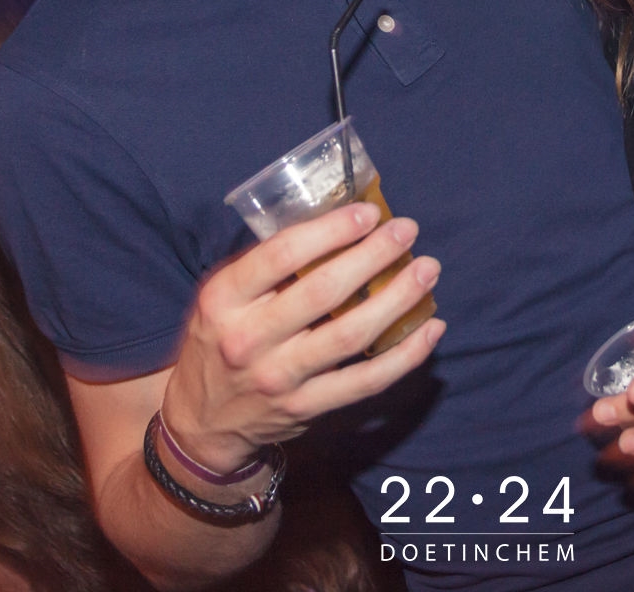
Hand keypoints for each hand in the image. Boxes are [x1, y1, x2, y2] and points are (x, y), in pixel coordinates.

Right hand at [159, 203, 442, 473]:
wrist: (202, 421)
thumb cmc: (220, 339)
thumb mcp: (223, 297)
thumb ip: (267, 265)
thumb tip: (337, 222)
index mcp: (224, 298)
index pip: (282, 255)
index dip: (332, 230)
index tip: (369, 212)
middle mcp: (248, 339)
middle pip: (323, 292)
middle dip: (373, 255)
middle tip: (406, 231)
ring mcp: (279, 378)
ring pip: (351, 335)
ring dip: (397, 300)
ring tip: (427, 271)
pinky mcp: (306, 408)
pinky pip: (366, 381)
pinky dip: (404, 355)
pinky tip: (430, 329)